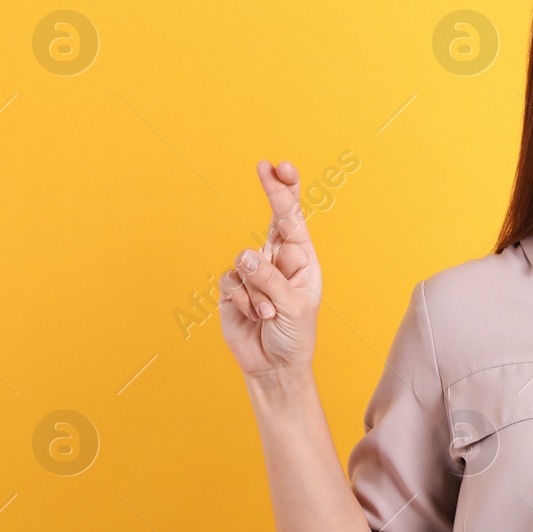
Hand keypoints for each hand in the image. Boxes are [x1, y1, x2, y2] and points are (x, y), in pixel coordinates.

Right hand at [218, 160, 321, 381]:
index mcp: (302, 260)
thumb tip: (246, 256)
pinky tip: (254, 316)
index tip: (280, 167)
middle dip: (273, 192)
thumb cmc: (294, 335)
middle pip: (272, 218)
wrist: (273, 365)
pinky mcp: (233, 287)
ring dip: (257, 289)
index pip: (294, 220)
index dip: (287, 192)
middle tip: (266, 166)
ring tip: (269, 312)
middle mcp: (278, 260)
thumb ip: (271, 281)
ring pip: (246, 260)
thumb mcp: (294, 308)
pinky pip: (230, 281)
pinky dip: (242, 300)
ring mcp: (254, 272)